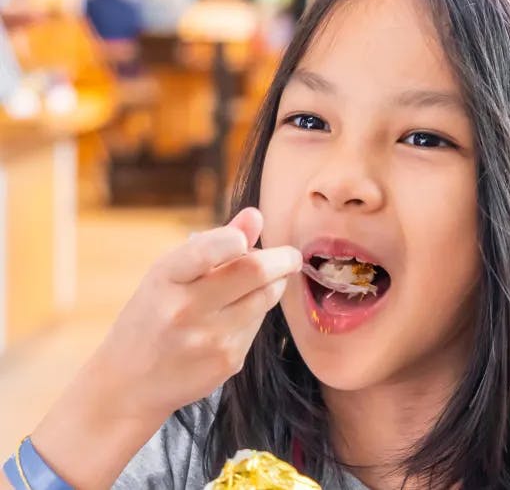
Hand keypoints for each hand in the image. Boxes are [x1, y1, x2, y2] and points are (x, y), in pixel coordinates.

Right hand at [27, 207, 301, 489]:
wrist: (129, 384)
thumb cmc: (152, 317)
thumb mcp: (167, 277)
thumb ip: (213, 245)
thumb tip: (255, 215)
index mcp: (164, 280)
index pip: (206, 250)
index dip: (236, 238)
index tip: (246, 239)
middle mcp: (185, 310)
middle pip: (254, 272)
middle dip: (283, 258)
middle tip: (290, 255)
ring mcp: (209, 339)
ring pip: (265, 298)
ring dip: (275, 284)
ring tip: (267, 279)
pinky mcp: (227, 361)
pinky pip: (258, 325)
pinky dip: (258, 312)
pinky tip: (239, 314)